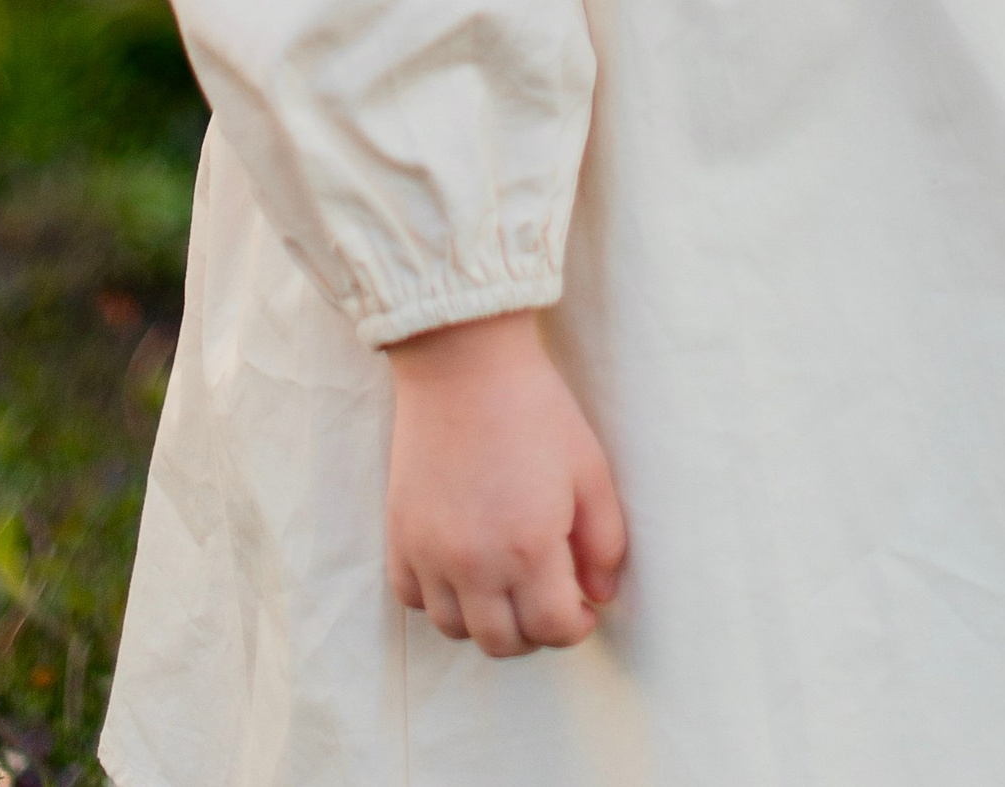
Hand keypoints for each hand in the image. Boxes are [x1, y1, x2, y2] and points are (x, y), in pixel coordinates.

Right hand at [384, 310, 626, 656]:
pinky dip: (437, 597)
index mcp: (529, 549)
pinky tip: (461, 569)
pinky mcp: (400, 533)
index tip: (582, 606)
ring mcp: (430, 552)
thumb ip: (605, 542)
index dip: (575, 626)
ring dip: (486, 620)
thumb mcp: (590, 470)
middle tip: (547, 599)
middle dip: (534, 632)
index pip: (553, 630)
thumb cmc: (535, 410)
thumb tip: (600, 595)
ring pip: (455, 628)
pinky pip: (412, 597)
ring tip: (506, 586)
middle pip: (502, 643)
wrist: (464, 362)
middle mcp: (475, 563)